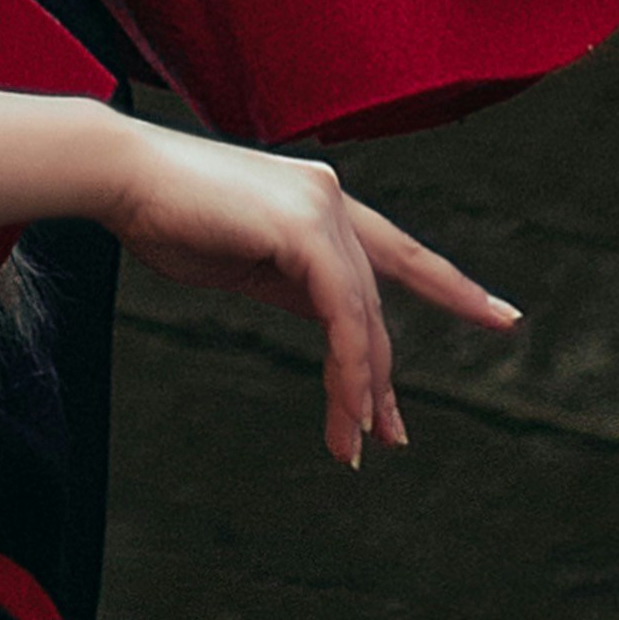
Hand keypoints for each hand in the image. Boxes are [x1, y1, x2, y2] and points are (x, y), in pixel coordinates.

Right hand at [100, 118, 519, 464]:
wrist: (119, 176)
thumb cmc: (163, 215)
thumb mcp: (240, 261)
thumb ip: (289, 283)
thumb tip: (327, 322)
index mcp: (321, 201)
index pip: (399, 254)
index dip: (452, 288)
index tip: (500, 317)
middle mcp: (333, 199)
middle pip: (374, 304)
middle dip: (382, 378)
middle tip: (389, 438)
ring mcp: (323, 210)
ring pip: (363, 317)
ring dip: (361, 389)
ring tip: (357, 444)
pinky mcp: (303, 230)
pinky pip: (342, 315)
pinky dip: (348, 368)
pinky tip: (348, 410)